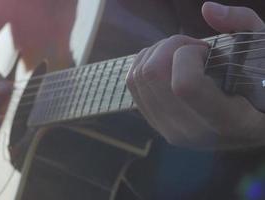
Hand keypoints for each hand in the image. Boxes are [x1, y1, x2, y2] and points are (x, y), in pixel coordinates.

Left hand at [127, 2, 264, 149]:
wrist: (250, 126)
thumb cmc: (261, 86)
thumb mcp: (263, 53)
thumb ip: (243, 25)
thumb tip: (207, 9)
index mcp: (226, 120)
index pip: (184, 85)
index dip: (188, 54)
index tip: (207, 51)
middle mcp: (192, 131)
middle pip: (153, 75)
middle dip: (170, 46)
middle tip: (194, 48)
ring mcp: (170, 131)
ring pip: (138, 77)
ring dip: (157, 52)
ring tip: (182, 55)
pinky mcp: (156, 125)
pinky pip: (132, 84)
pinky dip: (144, 62)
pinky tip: (166, 61)